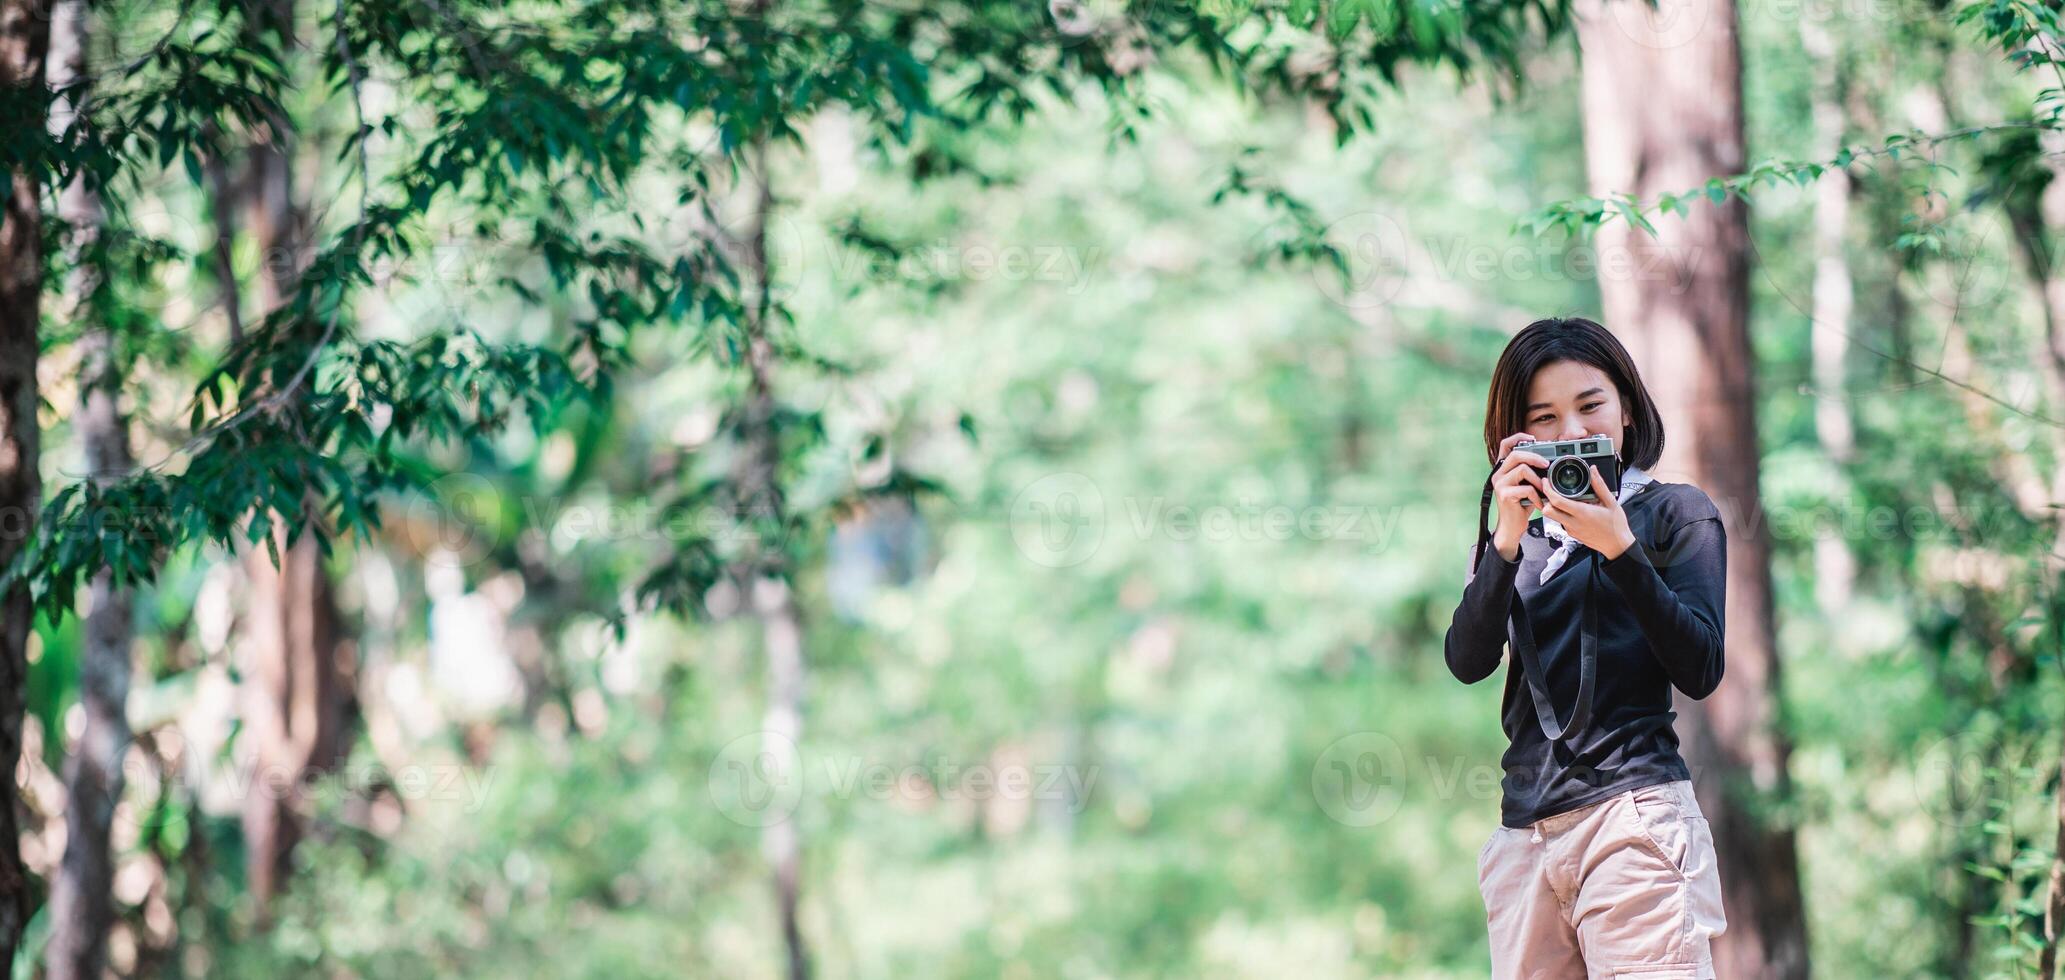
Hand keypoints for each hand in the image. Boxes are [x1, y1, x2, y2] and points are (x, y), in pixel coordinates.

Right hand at [1488, 433, 1549, 559]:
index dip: (1518, 437)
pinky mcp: (1504, 495)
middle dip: (1535, 457)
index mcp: (1503, 468)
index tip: (1533, 439)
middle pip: (1515, 454)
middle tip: (1546, 464)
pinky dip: (1536, 496)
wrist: (1512, 527)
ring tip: (1543, 489)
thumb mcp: (1527, 485)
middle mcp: (1498, 473)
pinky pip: (1526, 488)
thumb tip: (1548, 460)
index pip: (1505, 444)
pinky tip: (1539, 503)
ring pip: (1522, 469)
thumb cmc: (1521, 505)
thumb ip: (1531, 472)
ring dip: (1538, 479)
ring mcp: (1499, 484)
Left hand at [1539, 463, 1636, 559]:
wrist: (1617, 546)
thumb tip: (1593, 470)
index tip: (1546, 482)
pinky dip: (1562, 514)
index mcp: (1582, 513)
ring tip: (1563, 498)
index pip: (1556, 502)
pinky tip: (1572, 509)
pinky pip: (1561, 522)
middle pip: (1547, 511)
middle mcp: (1573, 523)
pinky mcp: (1572, 535)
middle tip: (1551, 491)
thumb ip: (1600, 485)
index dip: (1548, 490)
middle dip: (1546, 499)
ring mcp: (1571, 530)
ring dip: (1554, 507)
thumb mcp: (1611, 503)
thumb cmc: (1616, 526)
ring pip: (1553, 517)